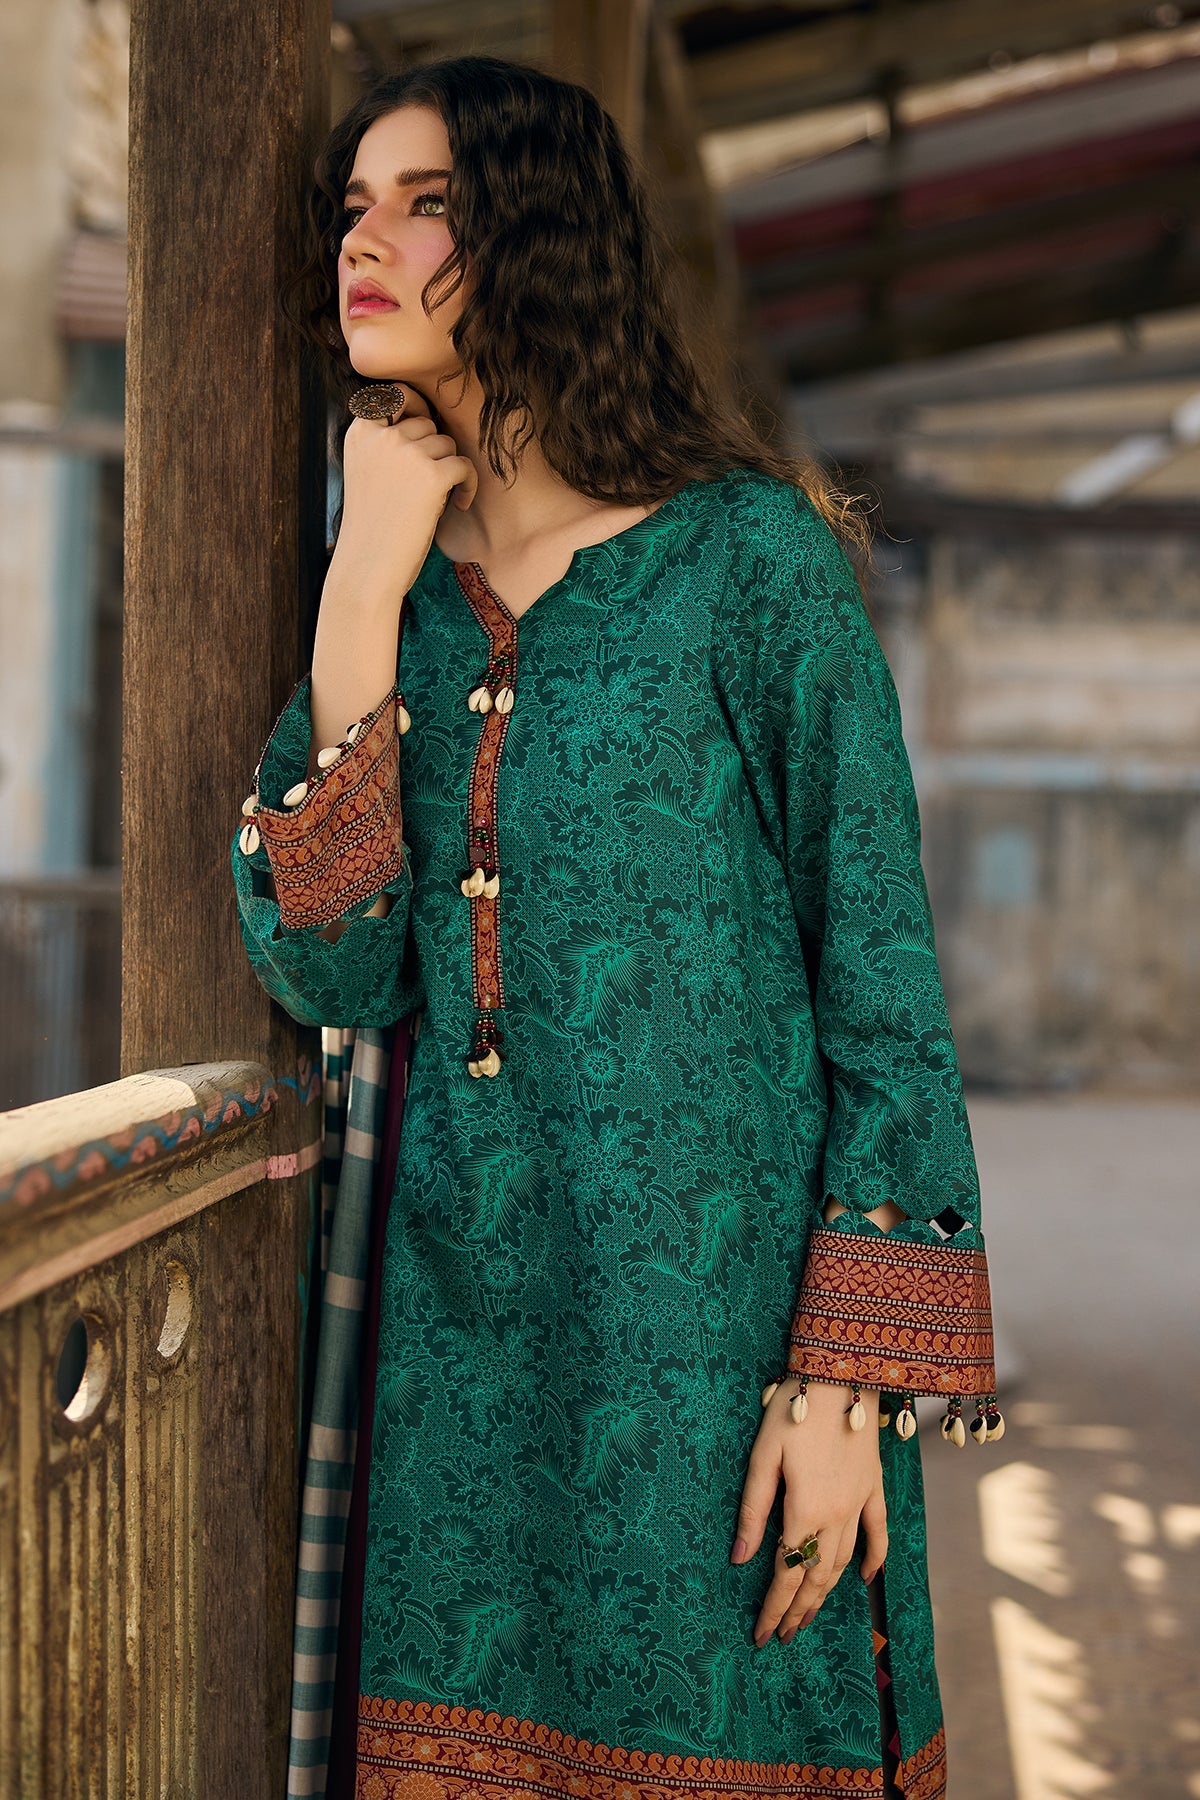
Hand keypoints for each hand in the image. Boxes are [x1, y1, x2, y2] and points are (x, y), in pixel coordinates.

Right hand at [328, 381, 479, 610]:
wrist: (368, 566)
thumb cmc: (370, 525)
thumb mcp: (364, 471)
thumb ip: (385, 443)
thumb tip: (427, 421)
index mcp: (360, 433)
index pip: (393, 395)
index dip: (413, 404)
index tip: (425, 424)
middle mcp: (382, 436)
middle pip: (427, 423)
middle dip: (434, 450)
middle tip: (429, 482)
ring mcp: (407, 453)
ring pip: (447, 444)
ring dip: (450, 468)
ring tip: (442, 497)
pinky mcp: (432, 475)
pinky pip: (464, 465)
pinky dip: (468, 485)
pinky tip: (460, 503)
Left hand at [731, 1377, 887, 1645]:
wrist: (841, 1376)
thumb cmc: (792, 1411)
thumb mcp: (762, 1457)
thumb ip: (754, 1510)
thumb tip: (741, 1559)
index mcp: (805, 1511)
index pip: (786, 1573)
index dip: (772, 1608)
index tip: (760, 1636)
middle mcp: (837, 1516)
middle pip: (816, 1577)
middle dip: (798, 1610)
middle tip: (782, 1636)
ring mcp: (860, 1503)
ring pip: (844, 1562)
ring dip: (826, 1593)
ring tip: (809, 1617)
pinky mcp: (874, 1487)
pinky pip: (878, 1533)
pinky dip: (873, 1559)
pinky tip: (866, 1578)